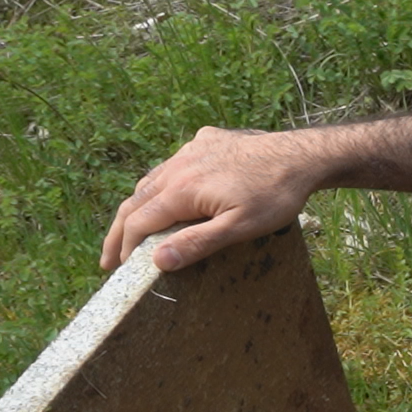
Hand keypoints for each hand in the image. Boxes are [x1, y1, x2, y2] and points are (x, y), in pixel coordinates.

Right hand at [101, 126, 318, 271]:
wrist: (302, 156)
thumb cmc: (274, 195)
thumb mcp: (239, 228)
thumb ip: (198, 243)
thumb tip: (157, 260)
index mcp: (182, 190)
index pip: (139, 222)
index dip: (125, 247)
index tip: (115, 269)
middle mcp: (179, 166)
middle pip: (137, 201)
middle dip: (120, 231)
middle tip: (109, 258)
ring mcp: (192, 150)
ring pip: (153, 180)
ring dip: (139, 207)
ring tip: (133, 231)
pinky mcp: (207, 141)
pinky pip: (175, 165)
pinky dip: (162, 185)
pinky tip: (169, 195)